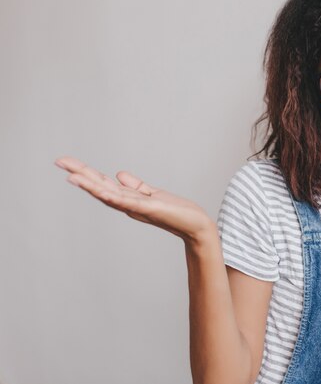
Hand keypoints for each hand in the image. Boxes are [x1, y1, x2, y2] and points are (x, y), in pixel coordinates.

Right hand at [54, 156, 215, 242]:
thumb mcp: (151, 193)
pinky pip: (128, 201)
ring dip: (90, 185)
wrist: (195, 226)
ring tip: (71, 175)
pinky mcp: (149, 208)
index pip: (102, 184)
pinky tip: (100, 189)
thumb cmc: (175, 211)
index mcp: (128, 199)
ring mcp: (137, 207)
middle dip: (80, 174)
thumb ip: (135, 185)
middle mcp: (128, 204)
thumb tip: (118, 174)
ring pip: (108, 195)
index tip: (66, 162)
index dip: (85, 173)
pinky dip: (113, 196)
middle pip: (100, 187)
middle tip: (59, 161)